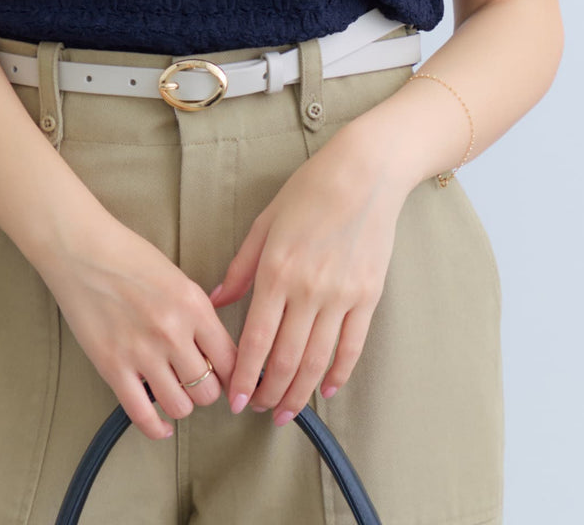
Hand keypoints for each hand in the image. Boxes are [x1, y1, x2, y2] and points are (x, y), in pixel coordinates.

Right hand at [36, 214, 238, 441]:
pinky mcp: (112, 367)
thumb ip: (197, 313)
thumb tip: (215, 348)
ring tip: (174, 393)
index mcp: (194, 306)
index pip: (231, 359)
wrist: (81, 249)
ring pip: (180, 406)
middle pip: (208, 389)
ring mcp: (142, 352)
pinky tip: (160, 426)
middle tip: (196, 383)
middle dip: (206, 390)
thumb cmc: (128, 256)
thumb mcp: (177, 278)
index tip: (229, 380)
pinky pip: (142, 415)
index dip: (233, 376)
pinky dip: (155, 428)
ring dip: (181, 405)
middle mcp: (173, 332)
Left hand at [208, 138, 406, 424]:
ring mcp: (341, 296)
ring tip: (286, 410)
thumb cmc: (309, 191)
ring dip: (299, 392)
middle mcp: (308, 290)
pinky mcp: (368, 296)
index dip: (244, 376)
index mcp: (276, 271)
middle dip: (269, 392)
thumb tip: (216, 300)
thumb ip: (240, 267)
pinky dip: (338, 373)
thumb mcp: (265, 223)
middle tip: (258, 410)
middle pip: (285, 359)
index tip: (236, 399)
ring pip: (317, 361)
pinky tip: (325, 388)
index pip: (256, 339)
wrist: (364, 174)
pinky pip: (352, 346)